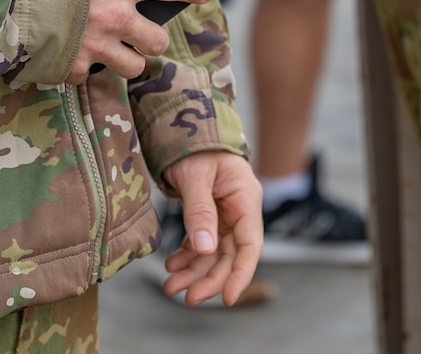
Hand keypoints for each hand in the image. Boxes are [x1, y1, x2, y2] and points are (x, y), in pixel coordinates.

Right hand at [68, 0, 216, 82]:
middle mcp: (115, 18)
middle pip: (157, 41)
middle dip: (152, 36)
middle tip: (140, 27)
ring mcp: (94, 46)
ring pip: (132, 66)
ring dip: (126, 56)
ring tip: (111, 44)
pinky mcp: (70, 67)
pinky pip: (90, 75)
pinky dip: (85, 65)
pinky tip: (73, 48)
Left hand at [162, 150, 263, 306]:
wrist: (184, 121)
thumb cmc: (194, 144)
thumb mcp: (195, 176)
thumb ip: (200, 211)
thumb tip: (205, 249)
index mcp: (245, 198)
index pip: (250, 245)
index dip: (241, 274)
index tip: (229, 299)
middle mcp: (238, 210)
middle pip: (230, 254)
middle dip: (210, 278)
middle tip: (187, 297)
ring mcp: (224, 213)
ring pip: (214, 252)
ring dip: (195, 271)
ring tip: (171, 286)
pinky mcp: (209, 214)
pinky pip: (202, 242)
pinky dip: (188, 255)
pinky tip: (173, 266)